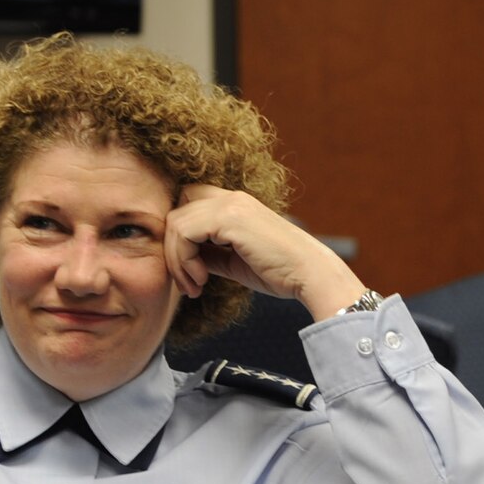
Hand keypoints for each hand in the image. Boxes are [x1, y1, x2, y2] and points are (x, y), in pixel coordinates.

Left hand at [164, 183, 365, 319]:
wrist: (310, 275)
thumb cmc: (280, 272)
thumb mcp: (234, 261)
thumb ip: (208, 254)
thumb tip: (181, 259)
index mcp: (236, 205)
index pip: (189, 207)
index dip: (181, 239)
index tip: (193, 274)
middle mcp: (231, 198)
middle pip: (176, 211)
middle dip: (172, 249)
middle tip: (188, 283)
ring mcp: (230, 204)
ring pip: (175, 223)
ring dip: (177, 260)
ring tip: (195, 285)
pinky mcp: (229, 217)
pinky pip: (183, 233)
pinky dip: (183, 260)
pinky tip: (202, 280)